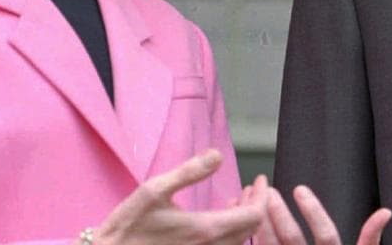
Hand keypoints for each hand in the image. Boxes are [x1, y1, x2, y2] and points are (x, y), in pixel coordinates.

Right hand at [93, 148, 264, 244]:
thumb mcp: (154, 190)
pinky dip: (231, 233)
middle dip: (256, 206)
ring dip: (244, 221)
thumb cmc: (128, 226)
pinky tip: (219, 220)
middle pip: (250, 230)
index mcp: (205, 230)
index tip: (261, 181)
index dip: (262, 197)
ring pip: (238, 242)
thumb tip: (218, 155)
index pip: (253, 216)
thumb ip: (190, 172)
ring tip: (238, 199)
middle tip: (253, 188)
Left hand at [252, 184, 391, 244]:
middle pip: (294, 242)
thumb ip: (370, 240)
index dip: (314, 212)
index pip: (326, 235)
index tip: (300, 189)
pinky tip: (246, 234)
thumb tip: (385, 212)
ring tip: (254, 206)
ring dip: (264, 230)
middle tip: (269, 192)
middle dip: (279, 215)